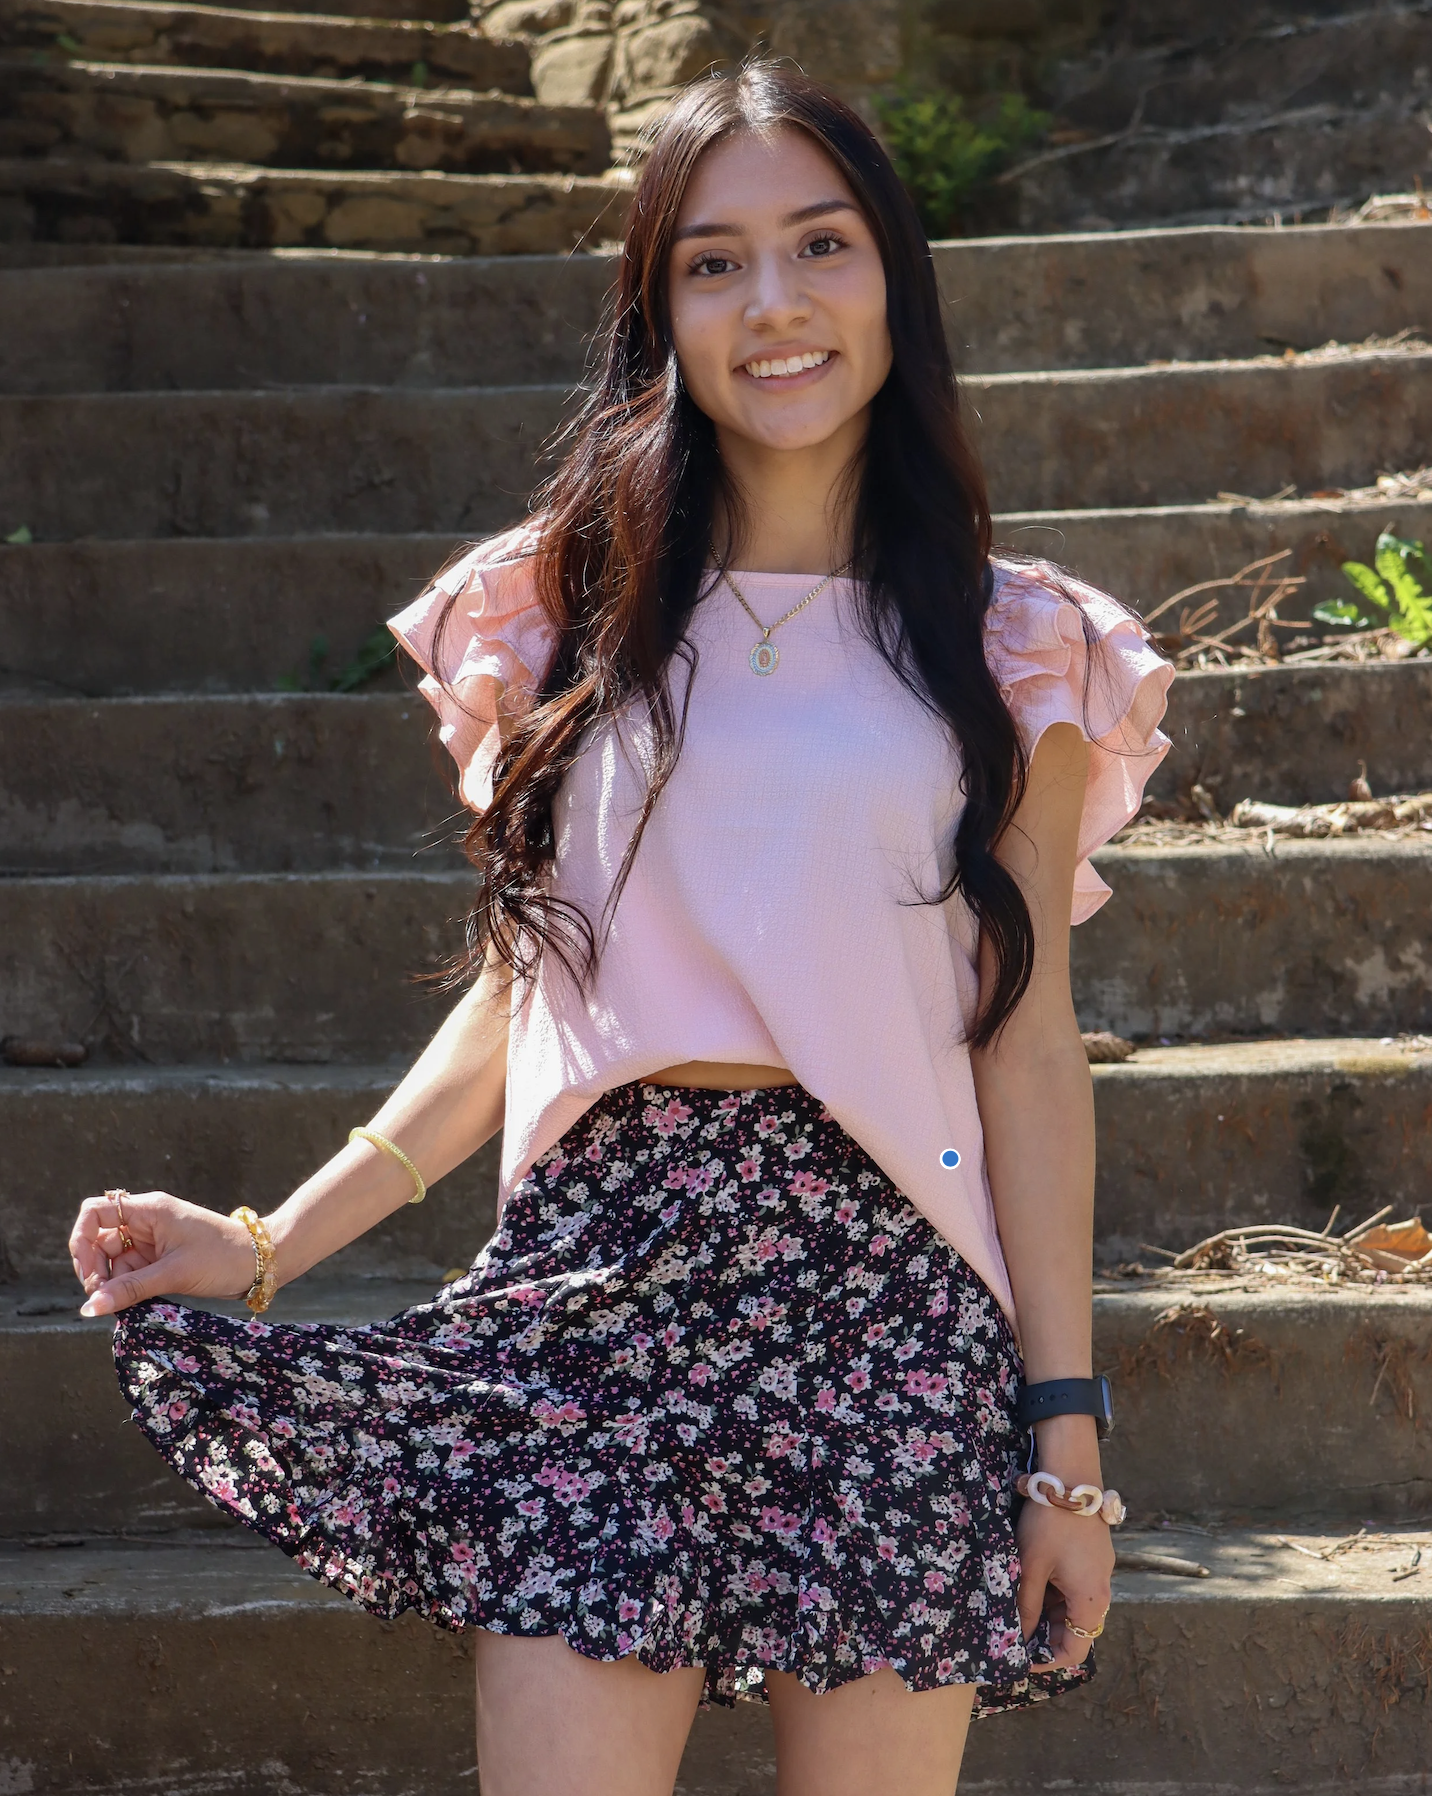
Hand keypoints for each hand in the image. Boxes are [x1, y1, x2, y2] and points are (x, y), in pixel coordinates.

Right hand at [69, 1189, 256, 1317]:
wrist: (262, 1262)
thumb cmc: (222, 1257)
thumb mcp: (174, 1273)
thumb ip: (130, 1289)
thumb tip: (89, 1308)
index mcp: (149, 1210)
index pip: (95, 1212)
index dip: (82, 1241)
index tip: (90, 1275)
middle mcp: (146, 1221)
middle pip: (99, 1241)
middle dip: (95, 1270)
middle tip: (101, 1299)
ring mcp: (152, 1240)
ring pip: (114, 1261)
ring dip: (112, 1284)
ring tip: (122, 1306)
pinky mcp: (160, 1258)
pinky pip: (130, 1272)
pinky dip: (126, 1289)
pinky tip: (132, 1305)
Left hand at [1016, 1497, 1113, 1671]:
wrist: (1071, 1479)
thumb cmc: (1049, 1524)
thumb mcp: (1031, 1567)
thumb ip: (1026, 1606)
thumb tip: (1019, 1639)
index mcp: (1090, 1601)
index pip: (1075, 1652)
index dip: (1047, 1661)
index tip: (1020, 1659)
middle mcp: (1100, 1592)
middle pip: (1074, 1631)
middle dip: (1044, 1637)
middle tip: (1012, 1635)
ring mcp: (1098, 1574)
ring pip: (1072, 1609)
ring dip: (1046, 1614)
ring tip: (1015, 1610)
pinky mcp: (1092, 1559)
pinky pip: (1074, 1588)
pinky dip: (1053, 1594)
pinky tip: (1029, 1584)